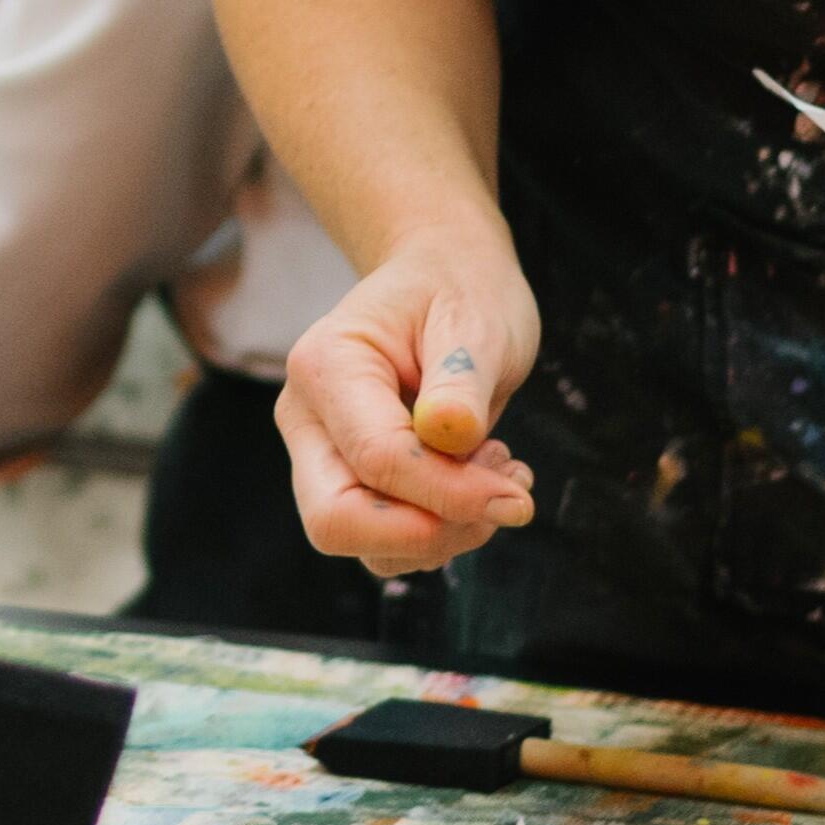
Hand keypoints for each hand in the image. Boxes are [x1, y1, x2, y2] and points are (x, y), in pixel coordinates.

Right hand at [274, 222, 545, 570]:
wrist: (443, 280)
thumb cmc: (458, 292)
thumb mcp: (476, 321)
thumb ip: (462, 381)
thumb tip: (449, 437)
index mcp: (325, 366)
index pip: (377, 459)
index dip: (452, 491)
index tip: (519, 492)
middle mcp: (305, 417)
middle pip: (335, 520)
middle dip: (430, 532)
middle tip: (501, 497)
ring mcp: (319, 453)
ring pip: (364, 544)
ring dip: (444, 534)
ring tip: (500, 471)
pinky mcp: (347, 480)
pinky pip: (386, 542)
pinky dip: (441, 533)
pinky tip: (482, 480)